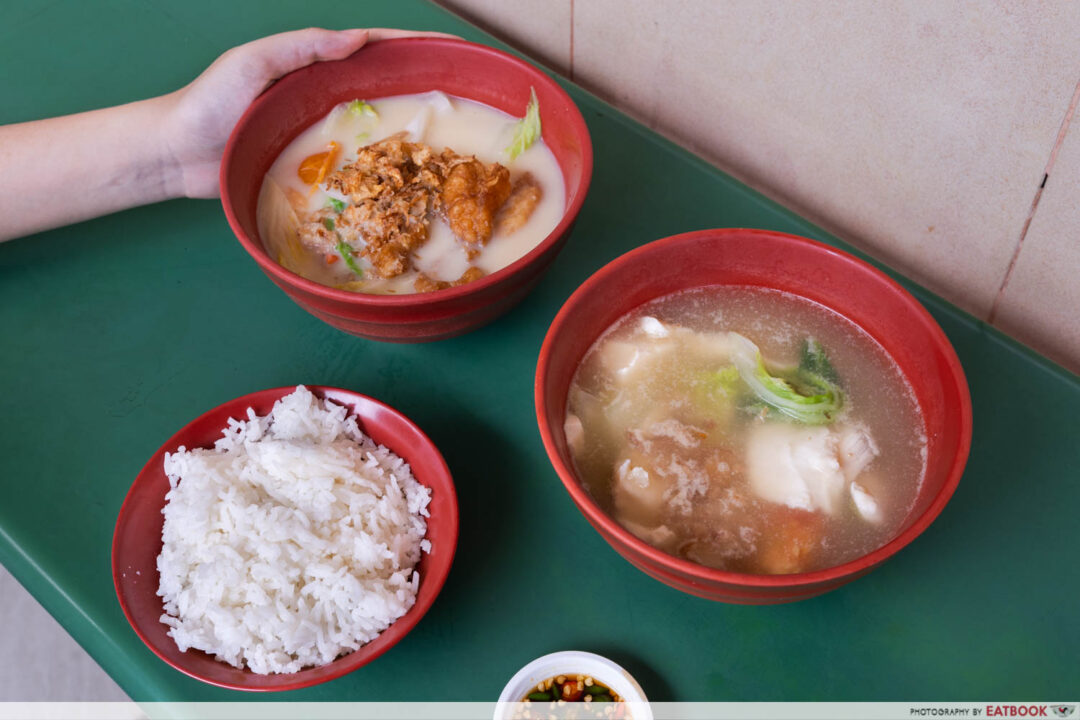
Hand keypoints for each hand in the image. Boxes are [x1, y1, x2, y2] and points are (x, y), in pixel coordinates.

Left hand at [163, 27, 454, 198]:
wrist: (177, 154)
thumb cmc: (209, 102)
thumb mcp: (252, 62)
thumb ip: (300, 48)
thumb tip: (356, 38)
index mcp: (311, 65)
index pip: (371, 48)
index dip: (410, 47)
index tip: (448, 50)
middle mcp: (321, 96)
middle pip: (381, 85)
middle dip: (421, 84)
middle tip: (461, 92)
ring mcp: (317, 132)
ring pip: (372, 126)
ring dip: (407, 128)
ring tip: (446, 135)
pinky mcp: (311, 167)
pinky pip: (352, 165)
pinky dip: (379, 168)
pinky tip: (403, 178)